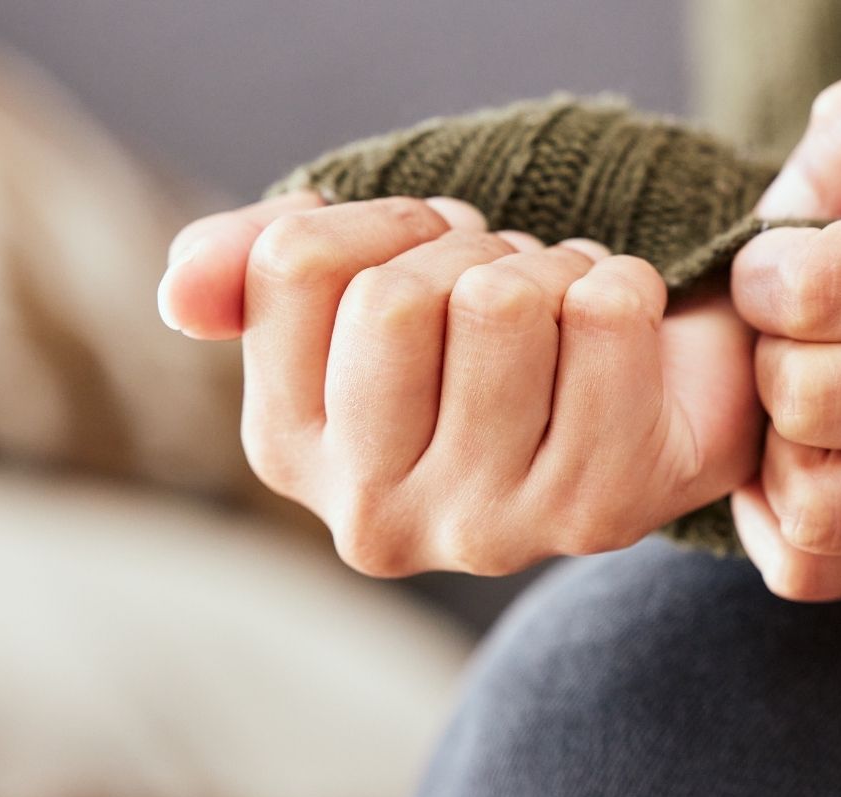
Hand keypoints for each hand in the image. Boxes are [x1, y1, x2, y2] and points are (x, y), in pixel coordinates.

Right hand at [158, 196, 760, 576]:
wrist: (657, 395)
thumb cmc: (493, 334)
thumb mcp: (360, 282)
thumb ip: (251, 265)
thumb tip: (183, 292)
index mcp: (286, 450)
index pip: (297, 264)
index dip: (388, 223)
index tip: (433, 254)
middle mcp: (368, 517)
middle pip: (394, 297)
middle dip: (470, 251)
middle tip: (508, 289)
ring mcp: (482, 531)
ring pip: (501, 302)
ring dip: (550, 269)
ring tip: (562, 314)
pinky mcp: (595, 514)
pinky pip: (607, 313)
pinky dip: (625, 285)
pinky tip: (622, 338)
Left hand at [729, 55, 840, 600]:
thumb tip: (789, 211)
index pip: (822, 289)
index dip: (764, 270)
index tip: (782, 265)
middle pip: (808, 398)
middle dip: (767, 355)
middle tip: (789, 333)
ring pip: (812, 501)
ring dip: (772, 446)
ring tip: (797, 397)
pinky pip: (818, 567)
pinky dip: (775, 521)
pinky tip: (796, 461)